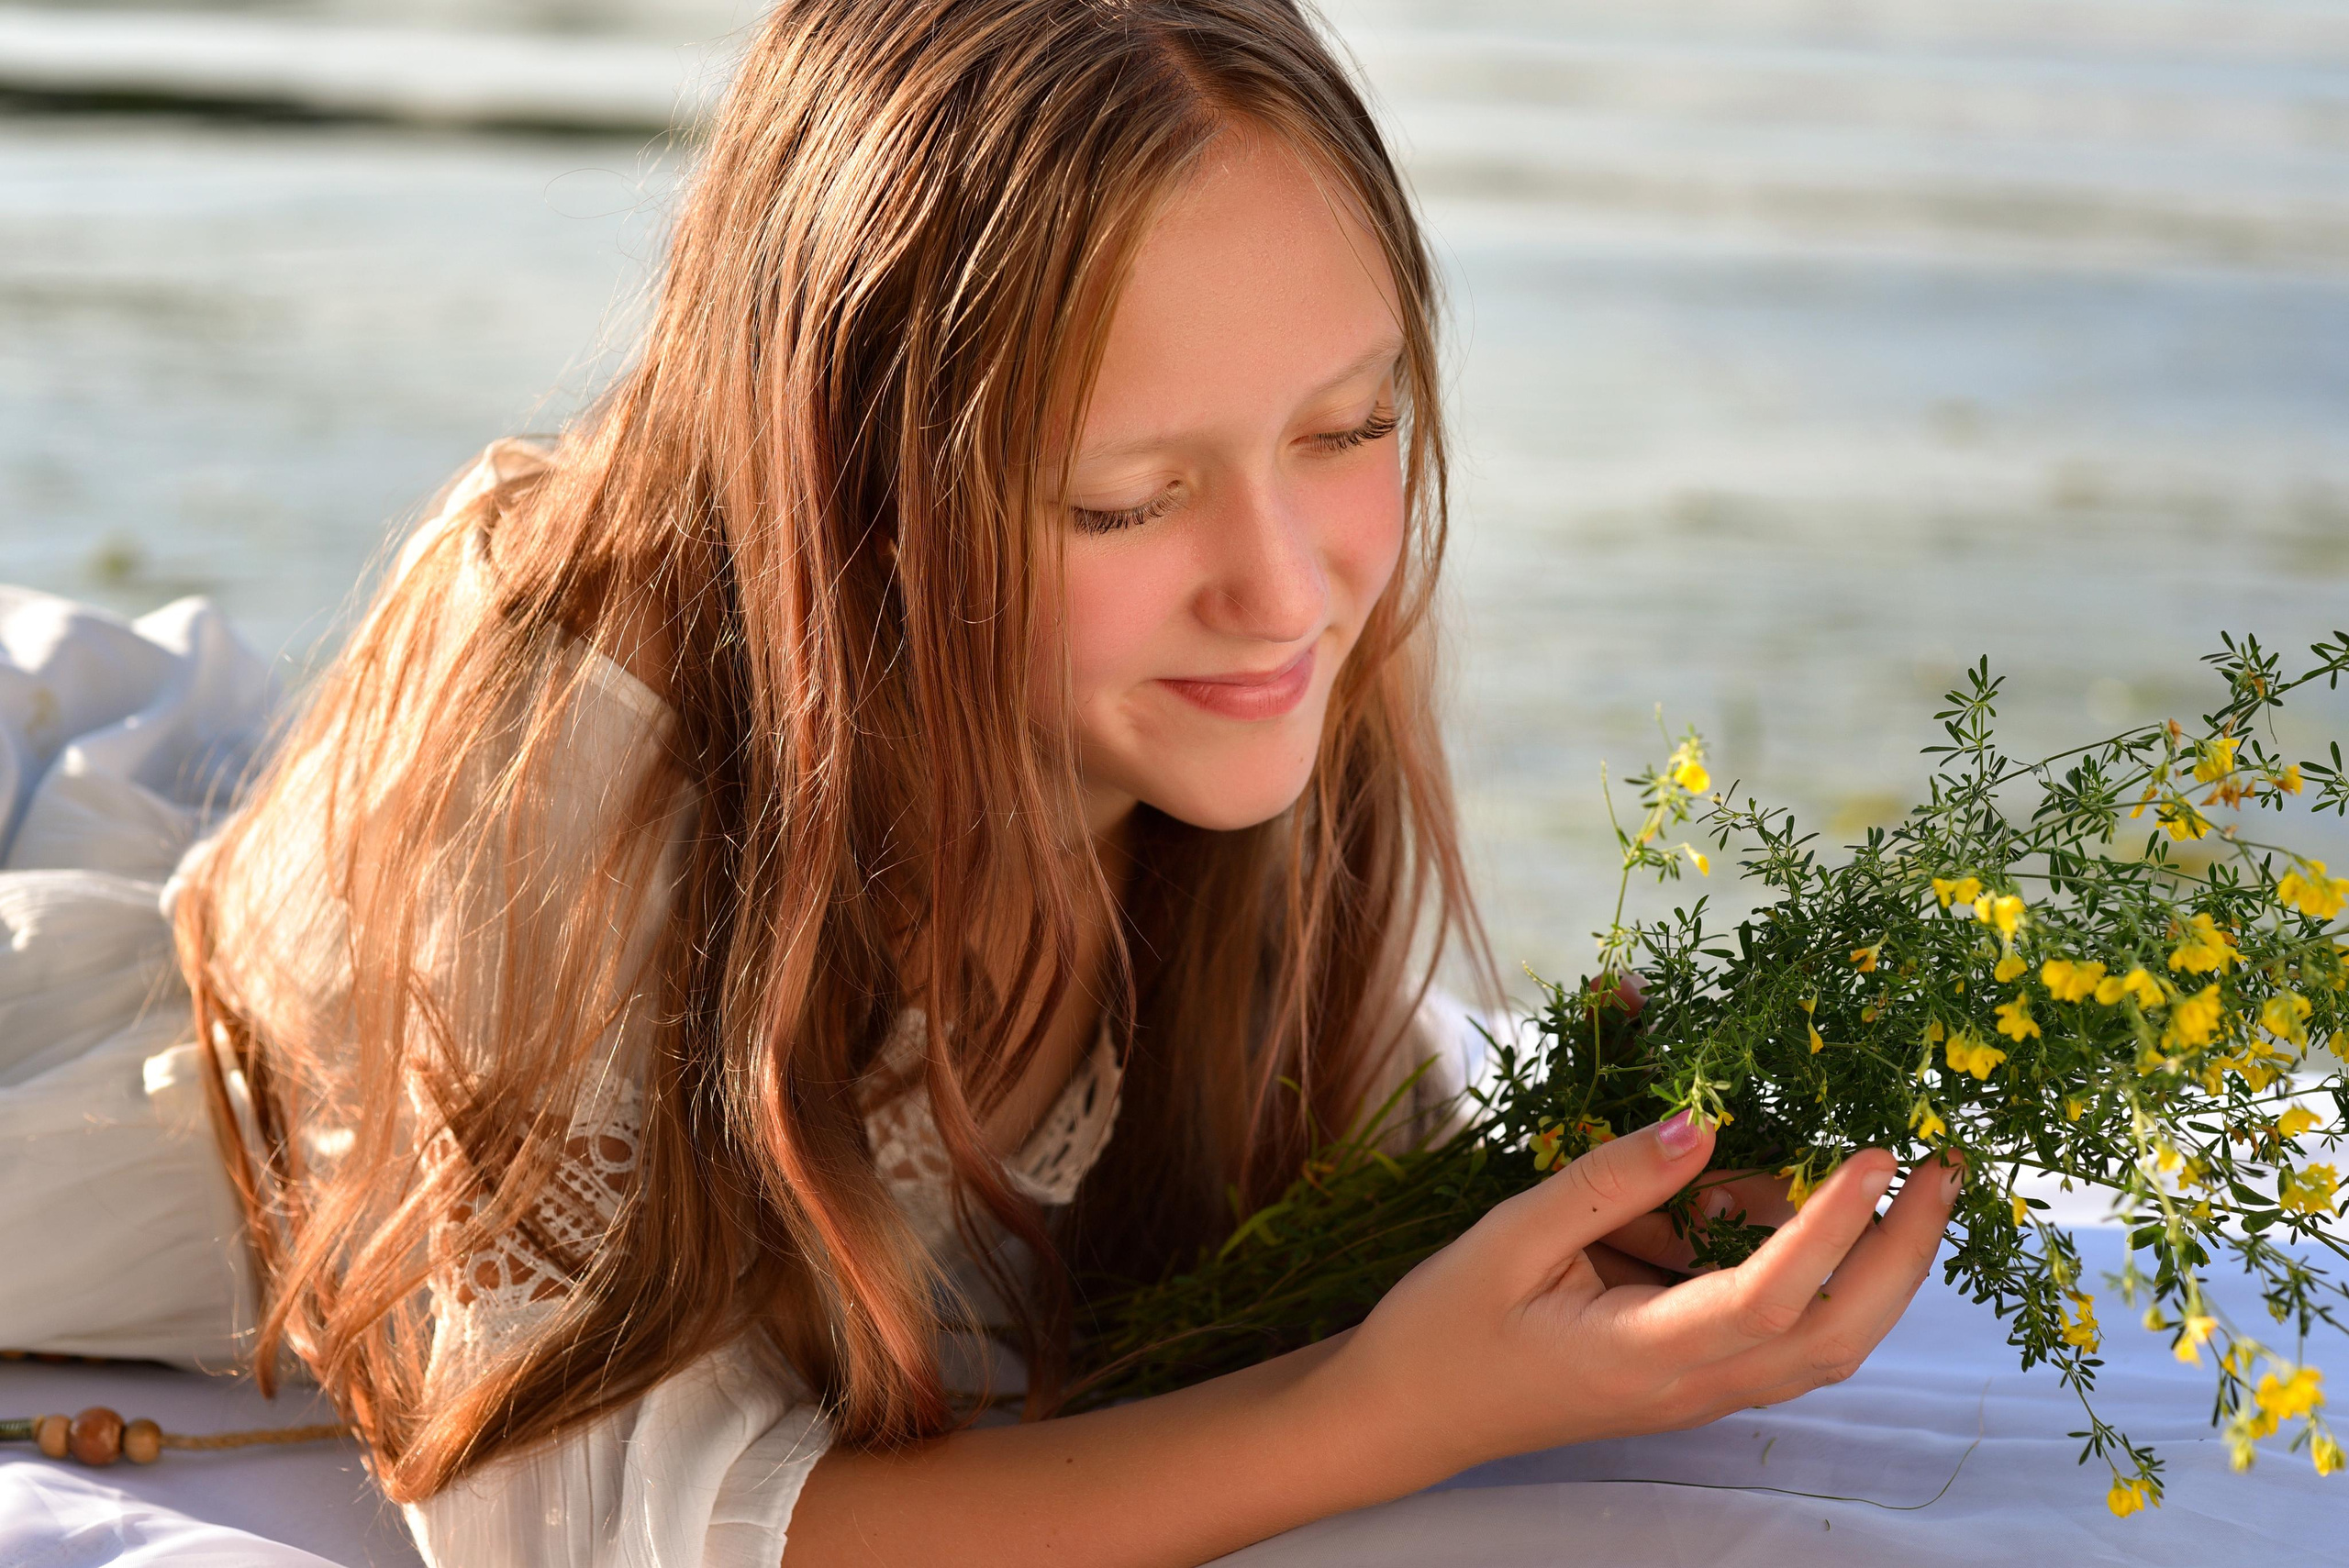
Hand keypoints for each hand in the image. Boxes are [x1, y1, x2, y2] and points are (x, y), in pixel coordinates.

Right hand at [1329, 1110, 1961, 1483]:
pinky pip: (1780, 1330)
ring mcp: (1697, 1390)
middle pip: (1835, 1338)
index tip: (1877, 1154)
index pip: (1768, 1296)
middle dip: (1903, 1256)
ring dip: (1875, 1266)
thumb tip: (1700, 1127)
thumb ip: (1607, 1183)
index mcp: (1641, 1354)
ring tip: (1893, 1174)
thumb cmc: (1443, 1328)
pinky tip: (1801, 1207)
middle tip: (1943, 1168)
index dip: (1832, 1226)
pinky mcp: (1690, 1375)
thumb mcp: (1508, 1237)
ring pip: (1821, 1342)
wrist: (1407, 1416)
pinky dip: (1818, 1274)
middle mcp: (1690, 1386)